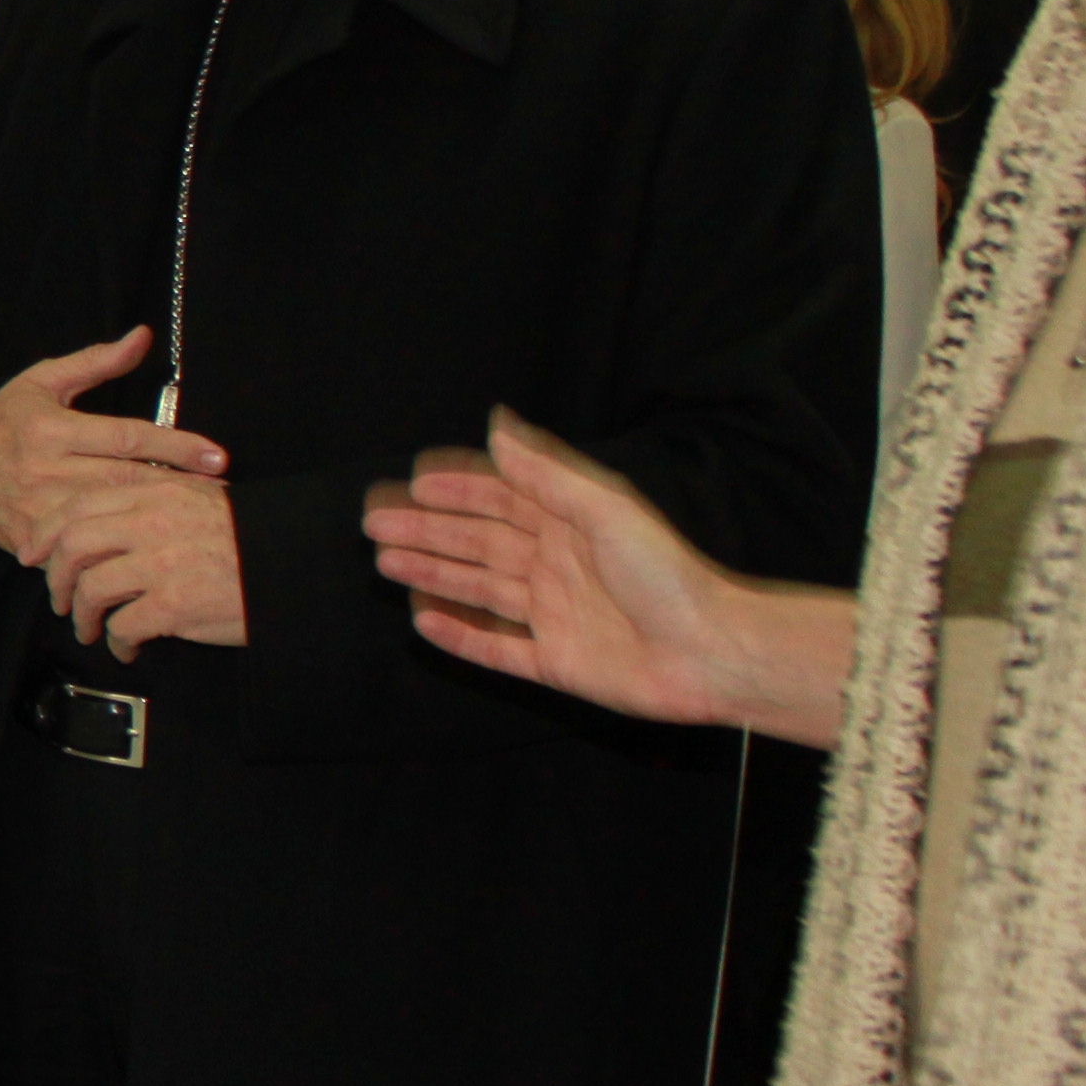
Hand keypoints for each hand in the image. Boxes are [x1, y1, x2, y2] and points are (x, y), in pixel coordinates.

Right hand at [0, 327, 226, 564]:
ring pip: (109, 518)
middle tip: (225, 494)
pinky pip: (81, 548)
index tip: (217, 456)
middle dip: (179, 488)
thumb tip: (143, 337)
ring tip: (199, 522)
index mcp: (52, 430)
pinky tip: (150, 550)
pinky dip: (116, 549)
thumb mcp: (40, 381)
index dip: (175, 447)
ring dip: (155, 520)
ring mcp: (39, 511)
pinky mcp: (33, 541)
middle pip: (127, 482)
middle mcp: (47, 471)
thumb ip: (95, 362)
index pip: (126, 438)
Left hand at [37, 471, 244, 655]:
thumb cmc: (243, 536)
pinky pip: (123, 627)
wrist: (289, 561)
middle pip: (74, 546)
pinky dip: (117, 643)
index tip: (34, 553)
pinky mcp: (173, 604)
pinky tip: (127, 647)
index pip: (79, 505)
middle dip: (56, 578)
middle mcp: (151, 523)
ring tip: (90, 628)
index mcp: (153, 493)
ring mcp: (161, 564)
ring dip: (83, 615)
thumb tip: (102, 521)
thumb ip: (148, 502)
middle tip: (59, 599)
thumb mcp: (194, 498)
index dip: (47, 532)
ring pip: (91, 589)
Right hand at [363, 414, 755, 727]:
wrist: (711, 651)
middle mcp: (556, 566)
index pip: (502, 499)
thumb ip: (548, 472)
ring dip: (433, 573)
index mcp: (571, 525)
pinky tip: (423, 619)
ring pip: (478, 589)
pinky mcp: (555, 663)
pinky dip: (459, 635)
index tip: (412, 479)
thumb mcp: (606, 509)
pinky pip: (496, 648)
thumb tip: (498, 421)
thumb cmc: (667, 575)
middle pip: (479, 543)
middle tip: (374, 521)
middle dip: (427, 529)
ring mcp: (553, 616)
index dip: (458, 488)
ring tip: (385, 561)